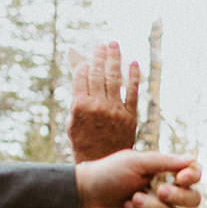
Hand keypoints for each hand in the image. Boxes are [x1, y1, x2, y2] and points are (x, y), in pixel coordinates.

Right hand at [67, 42, 140, 162]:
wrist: (102, 163)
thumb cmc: (84, 141)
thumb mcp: (73, 119)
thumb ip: (77, 97)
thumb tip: (80, 74)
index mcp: (80, 106)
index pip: (82, 76)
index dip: (85, 64)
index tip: (89, 56)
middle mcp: (98, 106)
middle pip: (99, 73)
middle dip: (100, 56)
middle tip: (103, 44)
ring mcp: (115, 110)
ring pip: (115, 79)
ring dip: (115, 59)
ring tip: (115, 45)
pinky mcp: (130, 116)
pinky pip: (133, 92)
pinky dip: (134, 77)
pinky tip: (134, 63)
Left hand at [75, 151, 200, 207]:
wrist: (84, 195)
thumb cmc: (108, 173)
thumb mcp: (136, 162)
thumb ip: (165, 162)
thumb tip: (193, 157)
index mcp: (165, 174)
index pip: (192, 177)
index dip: (193, 177)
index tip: (181, 177)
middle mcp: (164, 195)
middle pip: (193, 200)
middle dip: (179, 196)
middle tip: (160, 191)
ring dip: (152, 207)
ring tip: (132, 199)